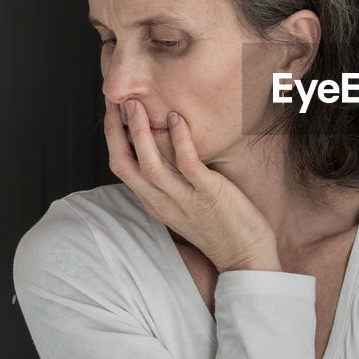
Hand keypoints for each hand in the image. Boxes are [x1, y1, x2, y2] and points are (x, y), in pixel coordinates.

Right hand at [104, 98, 281, 272]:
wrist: (246, 257)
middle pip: (124, 166)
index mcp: (154, 204)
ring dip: (139, 133)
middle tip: (115, 101)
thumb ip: (172, 182)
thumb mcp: (185, 206)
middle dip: (115, 132)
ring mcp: (184, 200)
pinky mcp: (208, 195)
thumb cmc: (221, 227)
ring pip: (149, 165)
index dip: (113, 139)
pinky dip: (179, 139)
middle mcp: (162, 203)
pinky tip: (176, 119)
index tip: (113, 113)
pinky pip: (187, 164)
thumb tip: (166, 149)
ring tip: (135, 105)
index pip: (122, 168)